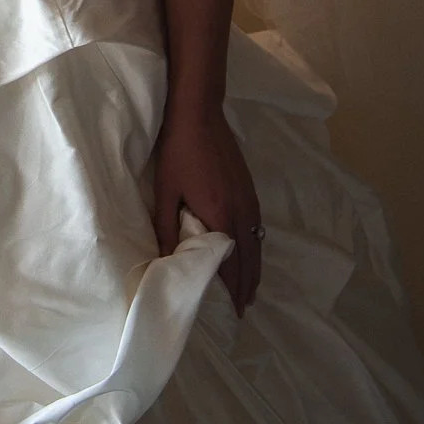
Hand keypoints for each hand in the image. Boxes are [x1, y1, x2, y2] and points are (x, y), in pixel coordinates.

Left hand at [152, 105, 262, 316]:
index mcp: (221, 216)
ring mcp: (249, 198)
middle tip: (243, 307)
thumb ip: (165, 227)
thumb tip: (165, 259)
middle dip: (247, 285)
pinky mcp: (250, 188)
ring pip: (257, 243)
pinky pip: (258, 227)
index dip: (233, 288)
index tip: (234, 310)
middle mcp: (242, 211)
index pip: (232, 263)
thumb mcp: (166, 191)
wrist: (199, 114)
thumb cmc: (178, 152)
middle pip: (250, 258)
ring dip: (254, 268)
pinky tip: (251, 250)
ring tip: (249, 288)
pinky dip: (256, 246)